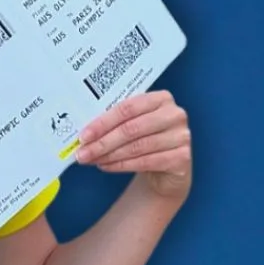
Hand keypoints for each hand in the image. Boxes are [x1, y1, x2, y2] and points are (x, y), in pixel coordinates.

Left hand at [75, 90, 192, 200]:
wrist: (168, 164)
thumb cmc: (145, 138)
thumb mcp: (132, 124)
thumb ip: (114, 122)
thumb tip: (84, 134)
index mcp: (160, 98)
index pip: (127, 108)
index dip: (102, 123)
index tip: (83, 136)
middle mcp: (174, 114)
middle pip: (131, 129)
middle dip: (102, 143)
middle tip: (82, 153)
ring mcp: (181, 136)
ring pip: (137, 147)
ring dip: (109, 155)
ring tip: (91, 160)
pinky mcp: (182, 157)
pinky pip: (146, 162)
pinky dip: (122, 165)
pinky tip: (106, 166)